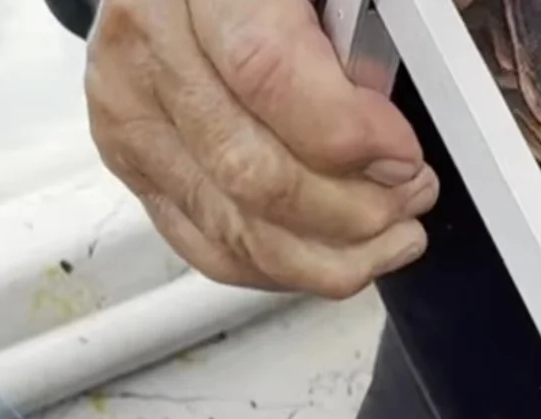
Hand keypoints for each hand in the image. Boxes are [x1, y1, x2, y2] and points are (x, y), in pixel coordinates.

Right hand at [85, 0, 436, 297]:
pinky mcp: (132, 161)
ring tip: (392, 235)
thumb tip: (409, 95)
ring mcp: (130, 110)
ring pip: (233, 227)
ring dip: (332, 253)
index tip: (404, 152)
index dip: (348, 133)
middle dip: (354, 207)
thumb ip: (365, 28)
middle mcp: (149, 45)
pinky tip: (339, 255)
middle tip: (410, 195)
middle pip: (251, 170)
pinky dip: (287, 268)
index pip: (265, 74)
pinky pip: (210, 246)